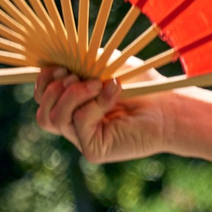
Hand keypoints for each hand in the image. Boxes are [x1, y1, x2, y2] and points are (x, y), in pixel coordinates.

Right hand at [34, 71, 171, 164]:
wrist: (169, 103)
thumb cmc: (141, 82)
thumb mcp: (104, 64)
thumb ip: (78, 63)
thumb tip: (50, 61)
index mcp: (74, 104)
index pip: (43, 98)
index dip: (43, 81)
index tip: (59, 66)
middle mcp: (75, 124)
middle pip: (43, 112)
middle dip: (55, 89)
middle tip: (77, 75)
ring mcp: (83, 138)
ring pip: (54, 118)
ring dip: (73, 95)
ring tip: (99, 84)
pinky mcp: (93, 149)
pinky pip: (78, 123)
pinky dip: (94, 104)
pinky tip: (113, 93)